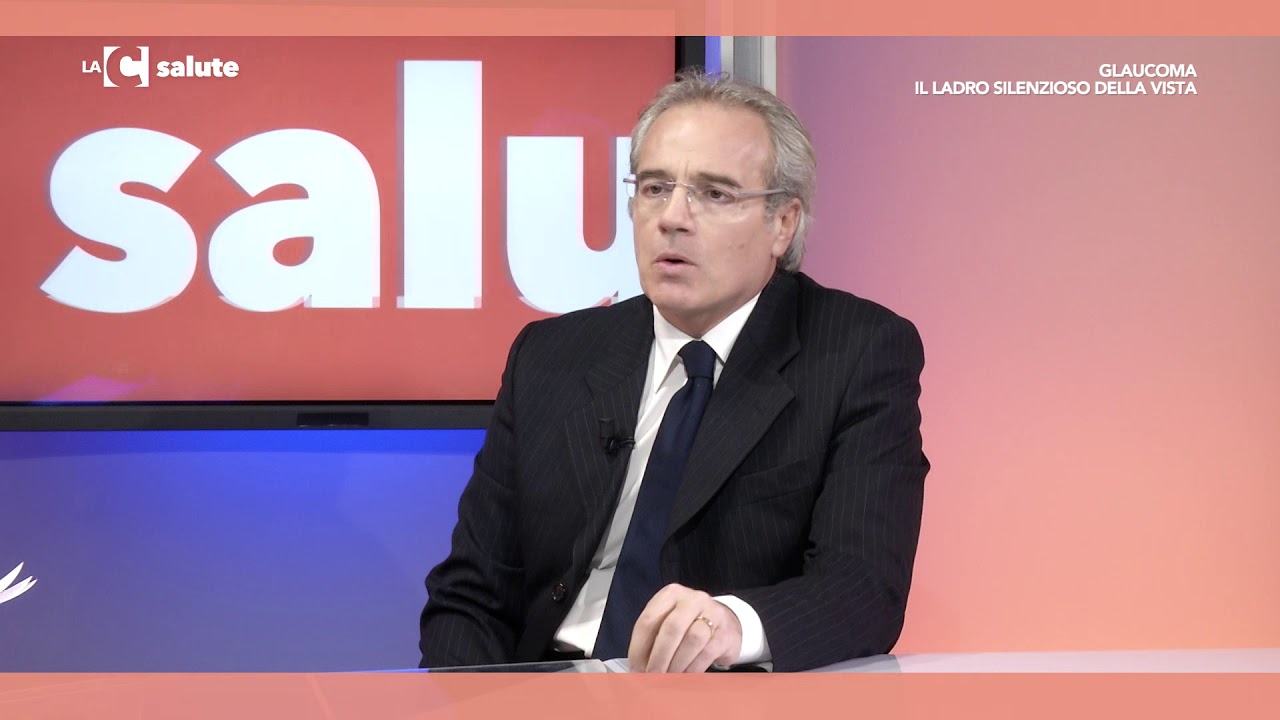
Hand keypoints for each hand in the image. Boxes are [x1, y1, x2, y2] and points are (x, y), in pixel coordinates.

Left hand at [627, 583, 742, 672]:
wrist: (726, 623)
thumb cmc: (689, 624)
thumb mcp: (668, 622)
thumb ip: (652, 639)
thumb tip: (637, 668)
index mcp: (670, 594)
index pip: (649, 620)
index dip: (639, 648)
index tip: (635, 668)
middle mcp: (692, 599)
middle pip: (672, 628)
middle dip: (658, 656)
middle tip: (651, 676)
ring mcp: (712, 613)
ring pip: (692, 639)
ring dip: (676, 664)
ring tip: (667, 678)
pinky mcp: (726, 633)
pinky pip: (706, 652)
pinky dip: (692, 668)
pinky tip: (684, 677)